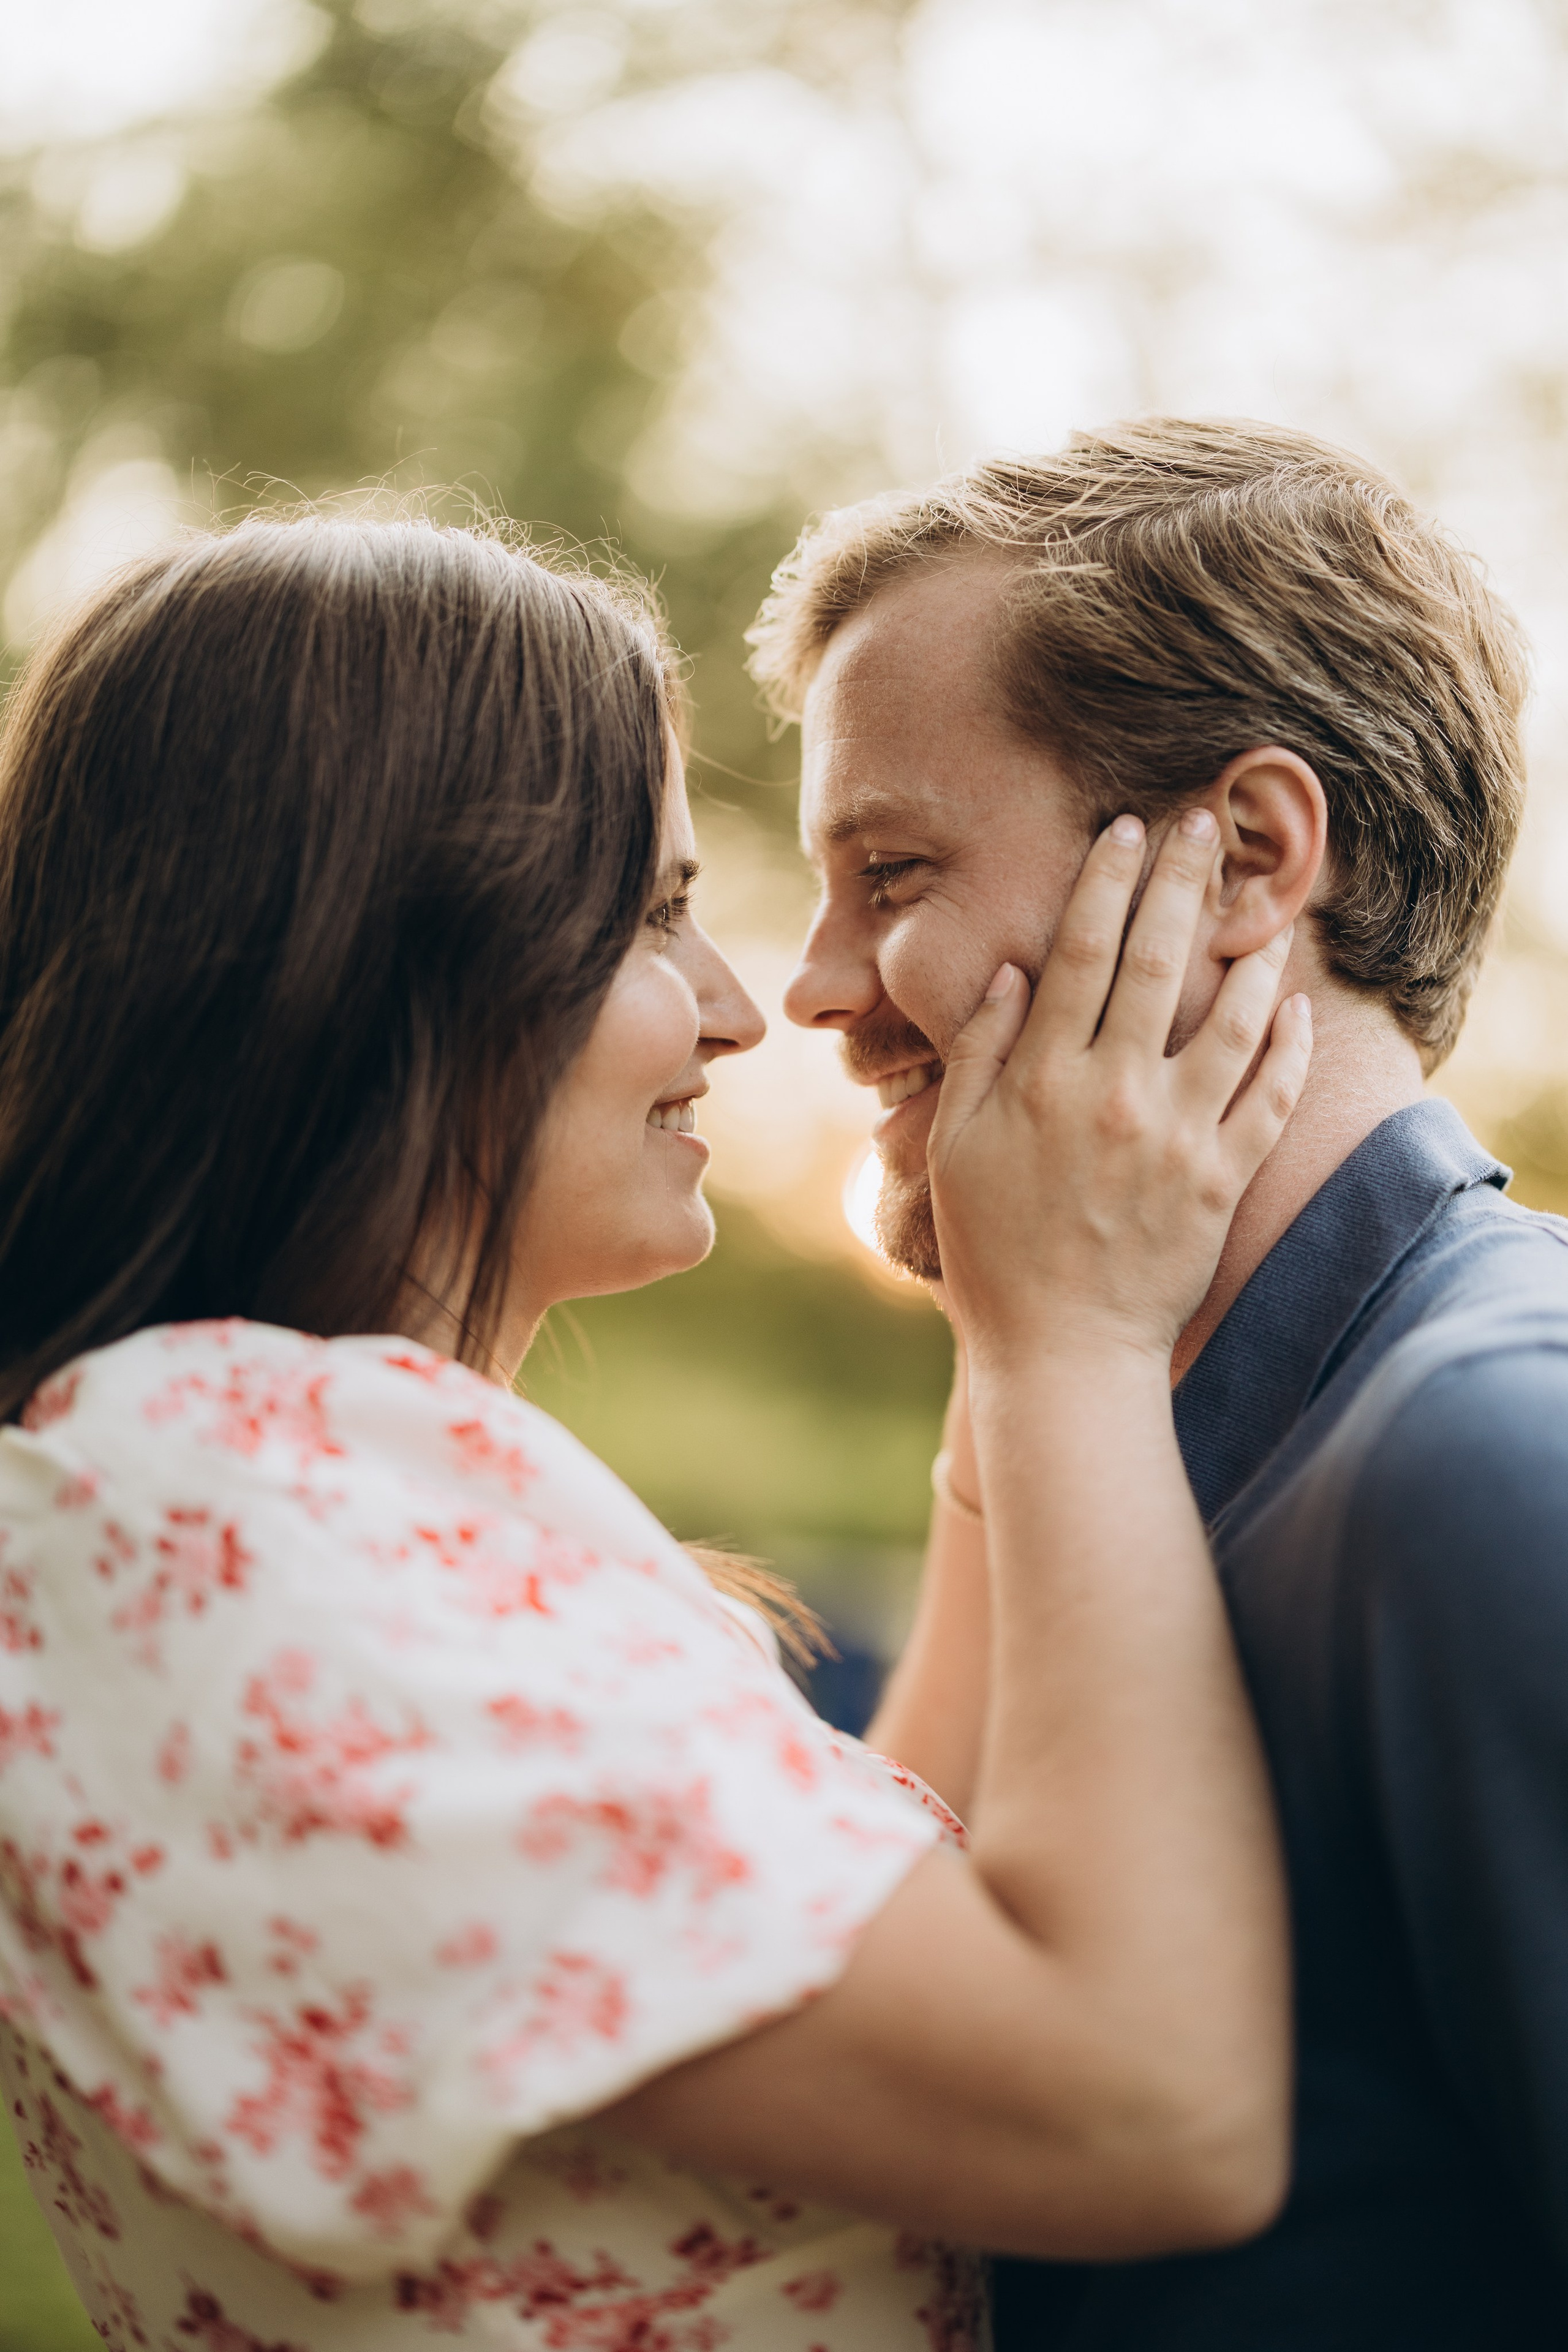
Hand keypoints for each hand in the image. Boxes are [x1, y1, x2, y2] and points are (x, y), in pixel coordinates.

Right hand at [926, 808, 1311, 1367]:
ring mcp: (1178, 1137)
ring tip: (1267, 906)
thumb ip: (978, 1055)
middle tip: (1205, 822)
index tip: (1124, 830)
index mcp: (1045, 1081)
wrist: (1063, 1349)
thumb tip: (1009, 974)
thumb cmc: (996, 1250)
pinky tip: (1296, 1007)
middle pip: (1159, 963)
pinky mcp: (1222, 1180)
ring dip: (1251, 953)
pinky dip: (1289, 1048)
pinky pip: (1269, 1099)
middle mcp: (1116, 1095)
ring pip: (1230, 1021)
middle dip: (1182, 882)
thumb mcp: (956, 1148)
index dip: (1105, 883)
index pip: (1081, 955)